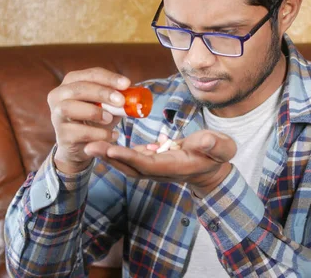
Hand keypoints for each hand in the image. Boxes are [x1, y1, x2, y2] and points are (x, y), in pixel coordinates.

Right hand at [47, 67, 130, 173]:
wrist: (83, 146)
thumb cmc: (96, 119)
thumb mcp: (108, 106)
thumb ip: (118, 98)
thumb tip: (135, 93)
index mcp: (72, 82)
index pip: (91, 74)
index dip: (109, 78)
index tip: (127, 84)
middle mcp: (58, 95)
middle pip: (78, 88)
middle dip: (102, 92)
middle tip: (121, 101)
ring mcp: (56, 115)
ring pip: (69, 108)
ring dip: (94, 112)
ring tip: (110, 119)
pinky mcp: (61, 134)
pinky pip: (78, 132)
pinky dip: (98, 133)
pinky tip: (112, 136)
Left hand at [84, 130, 236, 196]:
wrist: (212, 167)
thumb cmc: (218, 155)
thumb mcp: (222, 148)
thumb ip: (215, 144)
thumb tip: (206, 139)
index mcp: (174, 166)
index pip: (147, 163)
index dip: (128, 157)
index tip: (110, 148)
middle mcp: (159, 170)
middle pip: (130, 166)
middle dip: (109, 157)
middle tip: (88, 146)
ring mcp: (153, 167)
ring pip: (126, 163)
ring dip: (107, 155)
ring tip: (89, 144)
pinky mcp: (150, 161)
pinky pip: (129, 157)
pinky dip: (114, 151)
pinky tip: (101, 140)